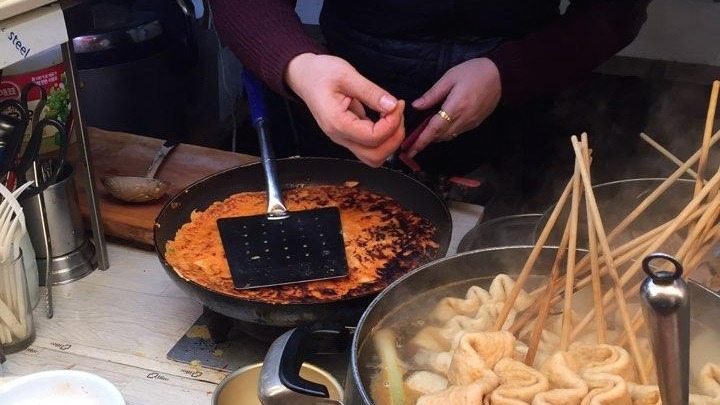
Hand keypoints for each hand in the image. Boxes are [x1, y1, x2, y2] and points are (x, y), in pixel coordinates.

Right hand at [285, 53, 404, 166]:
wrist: (305, 76)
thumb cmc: (321, 73)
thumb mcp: (347, 75)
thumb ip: (371, 92)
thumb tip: (392, 105)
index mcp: (337, 123)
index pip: (373, 137)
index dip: (392, 123)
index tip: (397, 103)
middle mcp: (340, 137)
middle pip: (375, 156)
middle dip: (394, 138)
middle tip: (397, 113)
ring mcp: (344, 138)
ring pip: (374, 157)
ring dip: (390, 141)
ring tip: (393, 116)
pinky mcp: (349, 135)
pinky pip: (371, 147)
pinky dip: (384, 137)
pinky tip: (385, 117)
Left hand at [408, 57, 501, 156]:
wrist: (502, 76)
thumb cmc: (474, 72)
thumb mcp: (450, 77)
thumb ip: (432, 94)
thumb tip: (416, 106)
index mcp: (455, 107)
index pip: (434, 129)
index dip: (421, 140)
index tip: (410, 149)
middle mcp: (463, 119)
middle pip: (440, 136)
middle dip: (425, 142)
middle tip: (411, 144)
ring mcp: (471, 123)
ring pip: (448, 136)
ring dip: (435, 138)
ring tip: (423, 136)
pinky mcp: (476, 123)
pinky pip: (457, 132)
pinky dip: (446, 133)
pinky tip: (440, 128)